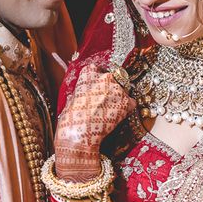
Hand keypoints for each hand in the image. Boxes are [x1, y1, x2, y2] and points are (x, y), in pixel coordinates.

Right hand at [54, 63, 134, 180]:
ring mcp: (118, 88)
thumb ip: (82, 90)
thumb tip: (85, 93)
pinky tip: (118, 117)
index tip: (98, 85)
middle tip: (104, 101)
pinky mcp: (127, 101)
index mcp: (89, 73)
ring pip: (123, 90)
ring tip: (109, 112)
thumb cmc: (71, 118)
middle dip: (110, 88)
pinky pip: (131, 103)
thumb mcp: (72, 98)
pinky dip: (127, 109)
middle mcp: (105, 77)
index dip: (98, 78)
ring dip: (119, 99)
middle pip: (112, 78)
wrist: (80, 132)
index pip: (97, 69)